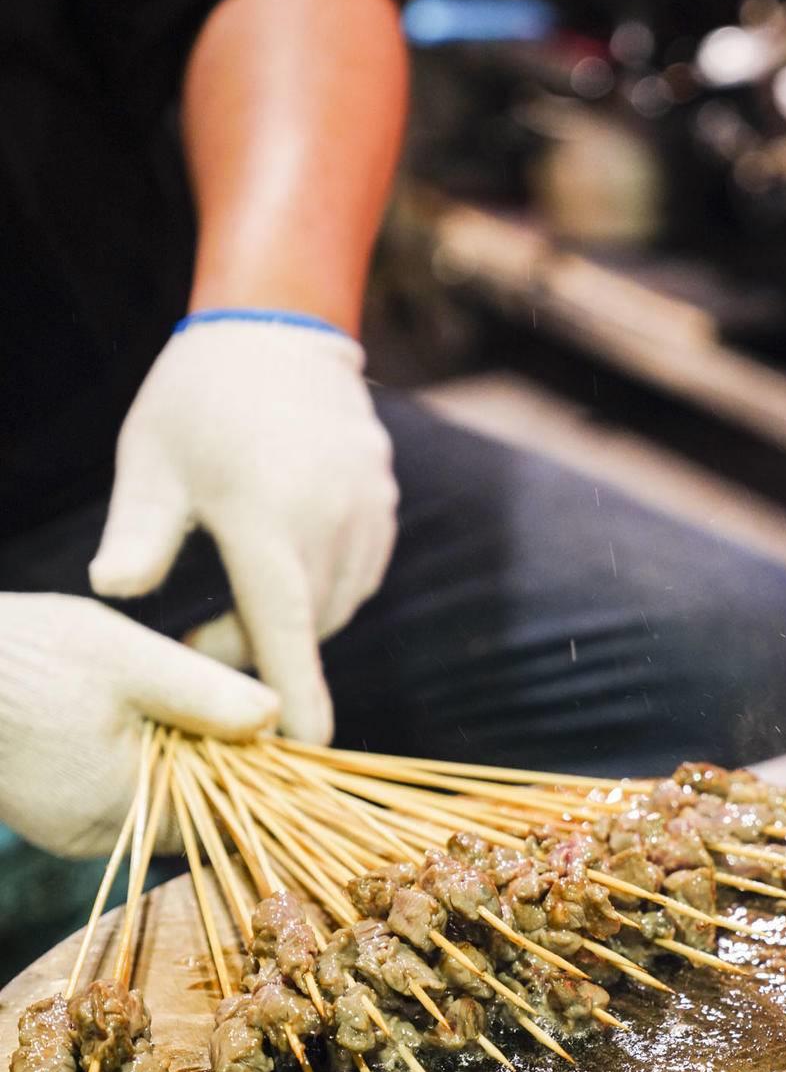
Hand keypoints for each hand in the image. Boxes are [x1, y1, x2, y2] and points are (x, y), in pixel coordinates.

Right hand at [0, 594, 277, 856]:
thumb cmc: (27, 657)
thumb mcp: (130, 660)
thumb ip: (206, 693)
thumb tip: (274, 720)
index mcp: (128, 807)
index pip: (223, 819)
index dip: (258, 780)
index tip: (279, 745)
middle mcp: (97, 835)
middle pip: (190, 812)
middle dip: (217, 767)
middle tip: (233, 714)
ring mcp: (66, 826)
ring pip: (151, 799)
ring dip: (174, 758)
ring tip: (177, 706)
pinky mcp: (45, 807)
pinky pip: (113, 791)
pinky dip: (133, 759)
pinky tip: (128, 716)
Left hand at [90, 315, 398, 743]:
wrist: (277, 326)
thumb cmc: (197, 398)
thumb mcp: (150, 461)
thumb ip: (137, 533)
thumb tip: (113, 591)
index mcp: (267, 512)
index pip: (286, 624)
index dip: (298, 691)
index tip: (310, 745)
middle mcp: (329, 514)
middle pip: (308, 622)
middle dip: (261, 648)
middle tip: (202, 636)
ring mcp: (368, 505)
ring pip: (339, 600)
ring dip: (297, 618)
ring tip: (243, 596)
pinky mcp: (385, 498)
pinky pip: (361, 570)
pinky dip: (327, 587)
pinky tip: (288, 563)